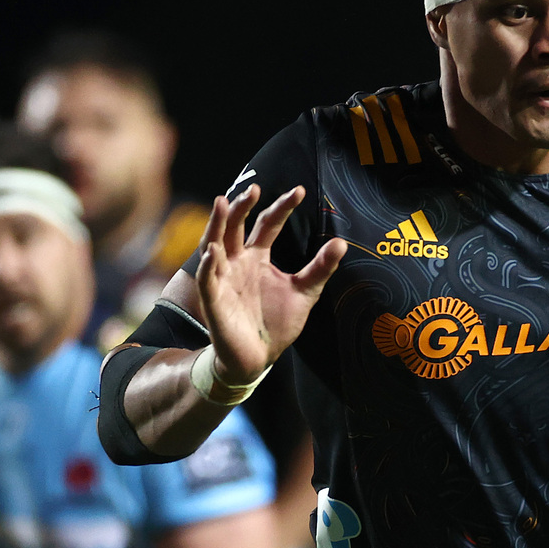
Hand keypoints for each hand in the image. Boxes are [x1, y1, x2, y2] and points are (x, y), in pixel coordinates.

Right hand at [197, 185, 346, 383]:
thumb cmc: (276, 324)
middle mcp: (237, 262)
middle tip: (253, 189)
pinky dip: (208, 266)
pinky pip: (207, 280)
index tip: (299, 191)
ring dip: (217, 225)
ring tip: (223, 203)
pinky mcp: (214, 301)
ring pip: (214, 245)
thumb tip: (341, 243)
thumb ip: (319, 268)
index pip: (267, 224)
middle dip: (241, 207)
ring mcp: (223, 279)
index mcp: (257, 257)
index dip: (281, 207)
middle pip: (234, 227)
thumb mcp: (304, 292)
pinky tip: (213, 252)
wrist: (259, 358)